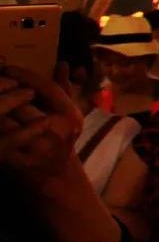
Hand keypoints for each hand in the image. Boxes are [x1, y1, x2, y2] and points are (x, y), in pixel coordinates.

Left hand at [0, 63, 82, 189]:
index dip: (24, 75)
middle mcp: (56, 130)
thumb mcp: (67, 115)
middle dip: (3, 90)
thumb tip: (61, 63)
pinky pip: (1, 140)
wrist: (57, 178)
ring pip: (5, 121)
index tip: (7, 68)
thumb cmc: (61, 141)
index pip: (46, 88)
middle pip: (22, 102)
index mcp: (69, 116)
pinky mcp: (16, 161)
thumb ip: (62, 89)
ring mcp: (36, 148)